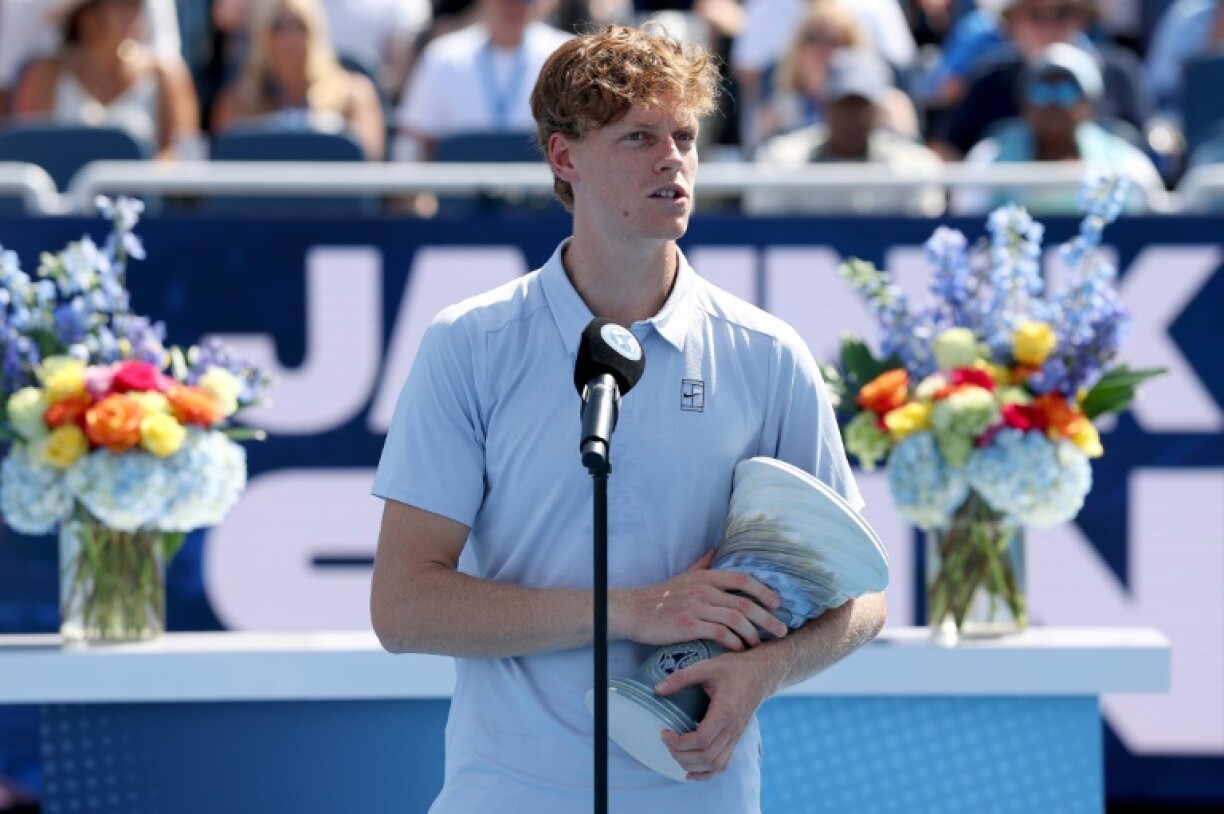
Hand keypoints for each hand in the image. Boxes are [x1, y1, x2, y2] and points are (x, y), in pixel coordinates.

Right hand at [618, 550, 787, 650]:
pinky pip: (719, 634)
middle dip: (767, 618)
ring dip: (752, 634)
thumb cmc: (660, 596)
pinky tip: (739, 649)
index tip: (777, 603)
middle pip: (744, 603)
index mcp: (705, 577)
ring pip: (735, 619)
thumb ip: (702, 564)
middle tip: (782, 630)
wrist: (634, 612)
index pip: (743, 579)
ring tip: (760, 644)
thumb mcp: (684, 575)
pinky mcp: (688, 625)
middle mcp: (703, 589)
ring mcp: (696, 607)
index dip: (763, 591)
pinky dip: (733, 642)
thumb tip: (715, 549)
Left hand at [655, 651, 769, 780]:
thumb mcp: (706, 667)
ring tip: (675, 751)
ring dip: (691, 765)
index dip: (679, 743)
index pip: (702, 740)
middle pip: (706, 757)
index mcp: (725, 712)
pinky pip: (723, 765)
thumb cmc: (734, 669)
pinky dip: (706, 773)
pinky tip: (691, 772)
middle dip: (680, 754)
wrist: (760, 674)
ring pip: (714, 765)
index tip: (664, 732)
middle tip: (666, 740)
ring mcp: (736, 737)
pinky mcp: (736, 740)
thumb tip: (657, 690)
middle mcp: (733, 729)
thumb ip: (681, 677)